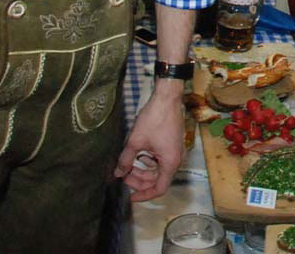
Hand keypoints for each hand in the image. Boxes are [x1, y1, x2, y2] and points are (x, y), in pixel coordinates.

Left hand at [114, 85, 183, 200]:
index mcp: (170, 162)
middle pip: (158, 179)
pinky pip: (161, 160)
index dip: (144, 195)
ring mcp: (176, 151)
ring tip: (128, 165)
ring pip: (159, 170)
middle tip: (124, 176)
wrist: (167, 98)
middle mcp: (176, 159)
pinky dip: (149, 161)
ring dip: (144, 170)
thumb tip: (118, 174)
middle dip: (140, 180)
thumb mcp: (136, 141)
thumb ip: (125, 160)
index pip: (159, 189)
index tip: (131, 196)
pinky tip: (137, 155)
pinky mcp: (173, 144)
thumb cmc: (155, 119)